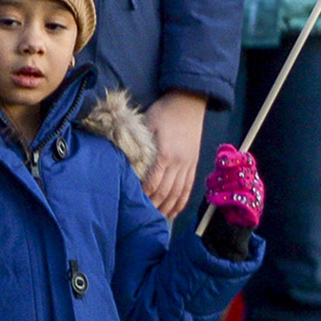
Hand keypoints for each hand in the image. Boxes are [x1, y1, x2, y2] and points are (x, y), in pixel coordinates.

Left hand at [140, 90, 207, 219]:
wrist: (189, 102)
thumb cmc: (164, 111)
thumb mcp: (147, 124)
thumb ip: (138, 144)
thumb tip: (127, 162)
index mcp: (164, 153)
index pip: (153, 182)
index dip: (143, 194)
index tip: (133, 201)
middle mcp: (178, 162)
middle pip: (166, 191)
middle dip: (154, 205)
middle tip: (142, 216)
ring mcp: (188, 164)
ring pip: (178, 193)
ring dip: (167, 207)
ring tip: (156, 218)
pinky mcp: (194, 164)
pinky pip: (189, 187)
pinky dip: (181, 202)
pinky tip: (174, 212)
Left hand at [205, 144, 265, 229]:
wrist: (226, 232)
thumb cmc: (222, 204)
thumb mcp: (220, 183)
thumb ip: (223, 168)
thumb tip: (224, 148)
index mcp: (248, 173)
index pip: (245, 159)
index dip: (233, 157)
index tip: (220, 161)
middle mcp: (255, 182)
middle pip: (241, 171)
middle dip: (223, 175)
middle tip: (210, 183)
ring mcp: (256, 196)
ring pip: (240, 184)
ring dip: (221, 188)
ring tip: (211, 194)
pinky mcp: (255, 210)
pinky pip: (241, 199)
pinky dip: (225, 198)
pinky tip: (215, 201)